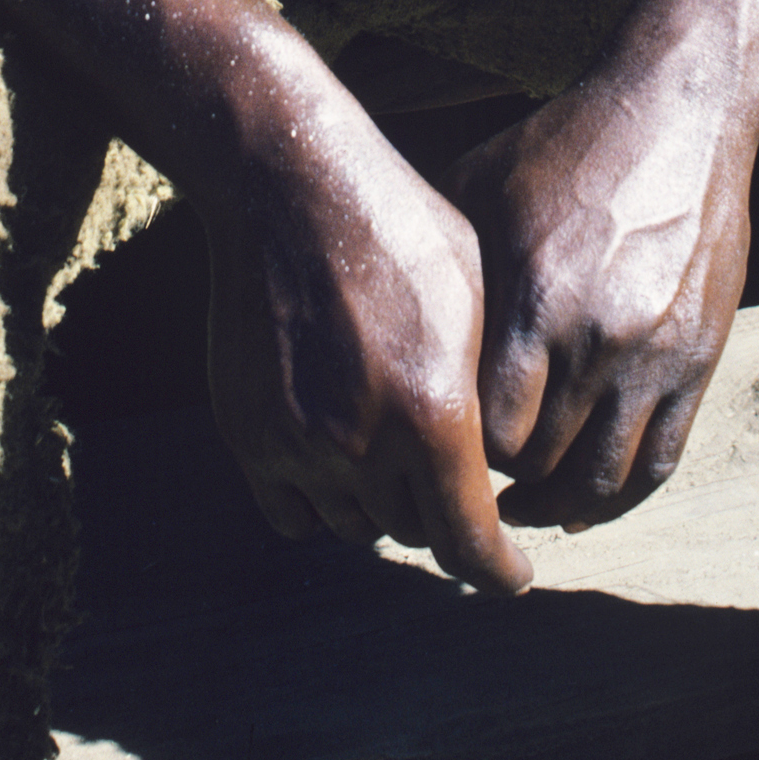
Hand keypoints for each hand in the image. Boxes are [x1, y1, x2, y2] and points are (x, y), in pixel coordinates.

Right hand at [205, 113, 532, 594]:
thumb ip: (489, 391)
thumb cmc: (399, 227)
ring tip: (393, 457)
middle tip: (450, 482)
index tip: (510, 575)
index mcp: (433, 412)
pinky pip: (292, 513)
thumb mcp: (476, 297)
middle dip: (439, 514)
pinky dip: (320, 503)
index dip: (496, 570)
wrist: (288, 185)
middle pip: (412, 531)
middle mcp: (362, 443)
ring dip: (380, 506)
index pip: (469, 543)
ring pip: (353, 524)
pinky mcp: (248, 433)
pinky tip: (339, 462)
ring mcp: (297, 442)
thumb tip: (507, 462)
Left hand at [443, 74, 753, 529]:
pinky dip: (619, 496)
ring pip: (600, 478)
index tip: (437, 444)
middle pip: (538, 461)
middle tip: (469, 485)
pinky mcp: (699, 358)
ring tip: (525, 508)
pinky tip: (584, 503)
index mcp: (534, 298)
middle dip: (499, 483)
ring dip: (557, 507)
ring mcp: (655, 353)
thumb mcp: (479, 185)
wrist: (675, 113)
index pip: (484, 429)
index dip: (457, 449)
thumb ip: (440, 263)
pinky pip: (659, 460)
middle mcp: (596, 337)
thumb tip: (380, 316)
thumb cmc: (562, 146)